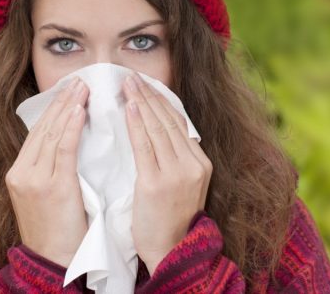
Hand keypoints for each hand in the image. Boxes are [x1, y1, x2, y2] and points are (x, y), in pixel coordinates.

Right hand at [5, 77, 88, 267]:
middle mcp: (21, 172)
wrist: (55, 264)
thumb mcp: (47, 197)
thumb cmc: (59, 234)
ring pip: (51, 133)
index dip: (54, 110)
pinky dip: (71, 126)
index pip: (37, 133)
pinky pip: (62, 149)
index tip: (69, 91)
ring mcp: (33, 179)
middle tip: (78, 80)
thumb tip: (70, 142)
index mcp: (18, 173)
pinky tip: (80, 109)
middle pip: (42, 128)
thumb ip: (52, 171)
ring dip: (68, 106)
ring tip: (83, 86)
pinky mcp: (51, 187)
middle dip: (61, 101)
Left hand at [122, 73, 211, 274]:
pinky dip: (137, 124)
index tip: (147, 84)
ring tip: (127, 84)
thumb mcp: (183, 185)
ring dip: (142, 102)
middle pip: (169, 121)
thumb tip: (156, 131)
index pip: (180, 123)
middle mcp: (193, 165)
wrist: (172, 252)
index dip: (162, 101)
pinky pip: (145, 146)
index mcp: (201, 163)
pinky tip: (130, 108)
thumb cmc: (170, 220)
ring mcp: (177, 174)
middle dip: (150, 95)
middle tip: (131, 76)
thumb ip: (175, 159)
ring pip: (158, 128)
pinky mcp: (156, 183)